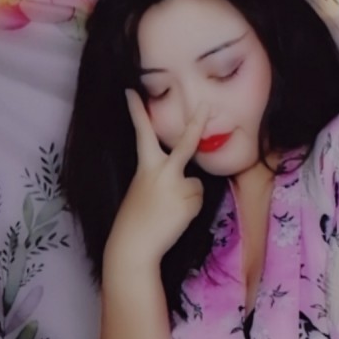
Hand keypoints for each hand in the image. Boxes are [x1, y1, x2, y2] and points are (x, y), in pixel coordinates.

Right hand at [103, 90, 208, 270]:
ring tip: (169, 211)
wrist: (133, 245)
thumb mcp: (142, 190)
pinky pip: (198, 200)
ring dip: (188, 196)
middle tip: (206, 105)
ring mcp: (177, 186)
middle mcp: (162, 171)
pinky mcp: (189, 202)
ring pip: (196, 183)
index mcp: (145, 167)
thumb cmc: (136, 219)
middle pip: (185, 144)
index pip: (142, 134)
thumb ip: (160, 177)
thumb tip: (186, 178)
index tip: (132, 92)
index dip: (137, 112)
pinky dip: (190, 209)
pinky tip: (175, 218)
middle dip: (196, 124)